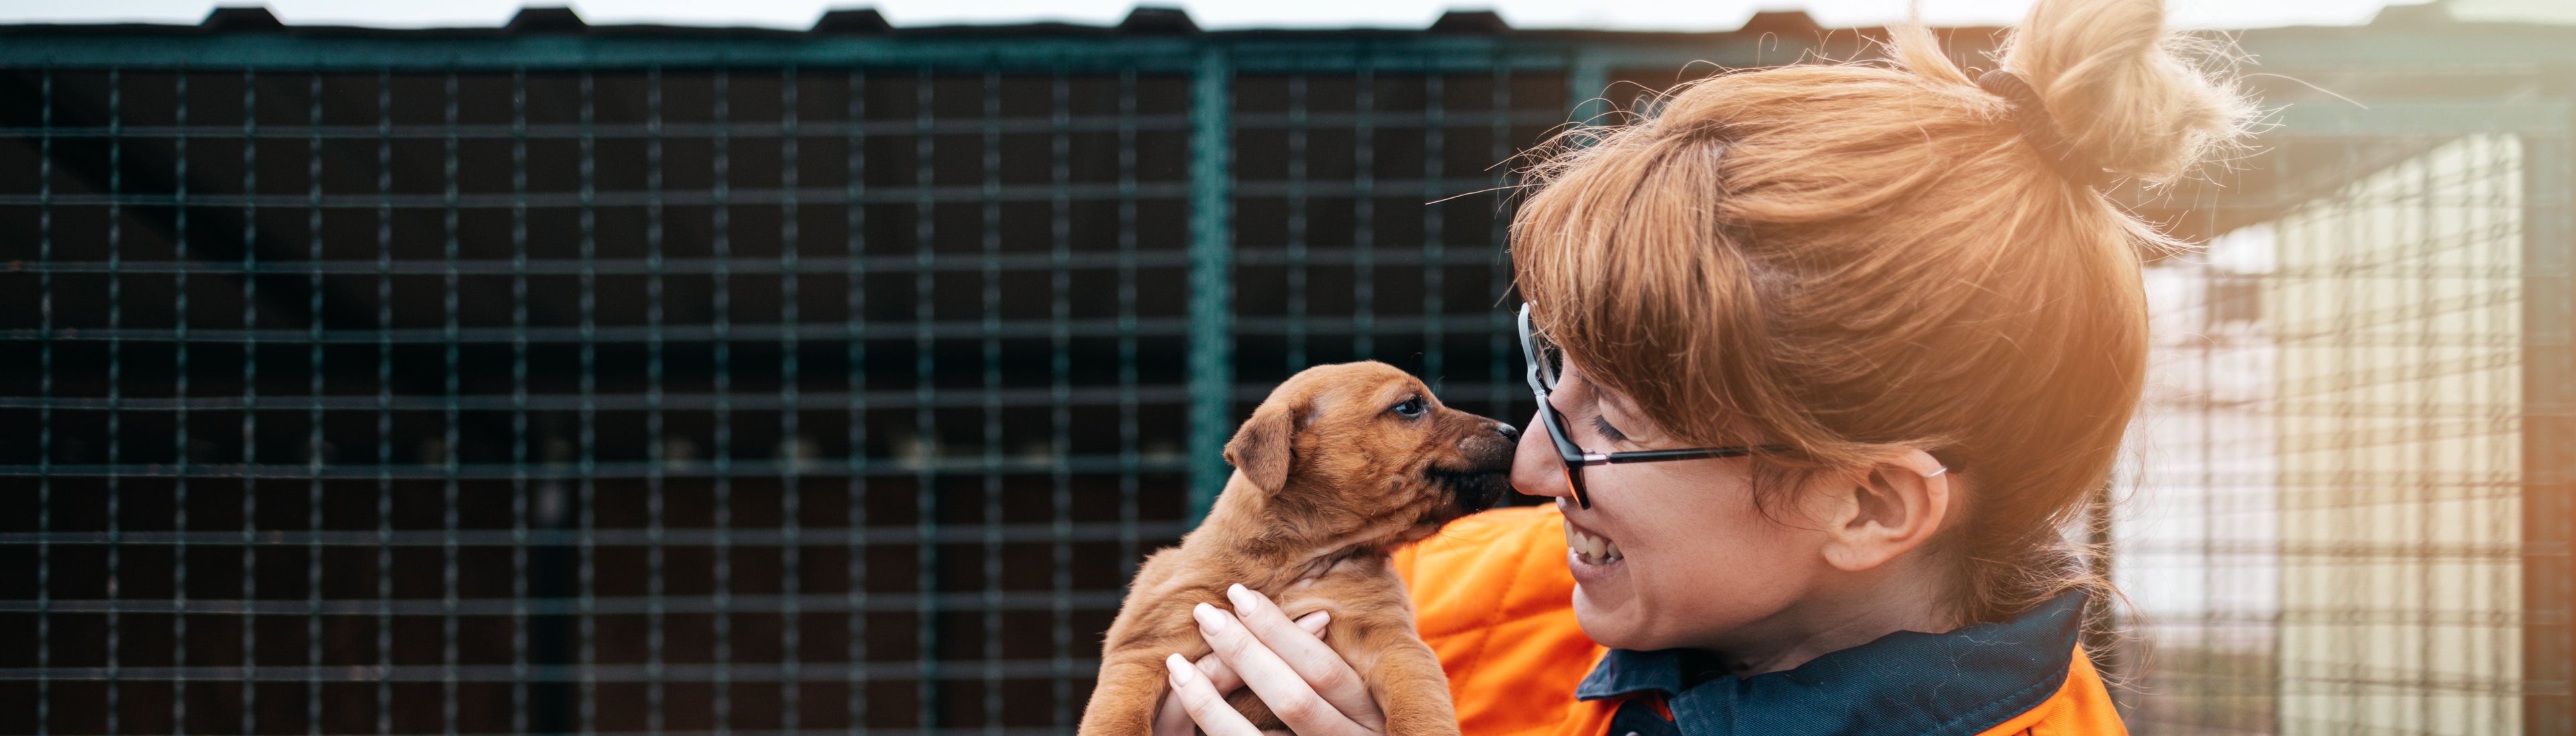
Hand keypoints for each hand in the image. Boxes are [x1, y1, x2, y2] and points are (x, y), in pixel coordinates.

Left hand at [1157, 585, 1386, 735]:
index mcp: (1372, 720)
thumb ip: (1335, 677)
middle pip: (1294, 699)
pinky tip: (1185, 703)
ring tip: (1177, 662)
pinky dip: (1214, 726)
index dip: (1281, 630)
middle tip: (1204, 613)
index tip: (1239, 594)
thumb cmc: (1341, 729)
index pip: (1324, 670)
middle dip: (1245, 652)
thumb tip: (1314, 619)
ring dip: (1211, 699)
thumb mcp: (1353, 708)